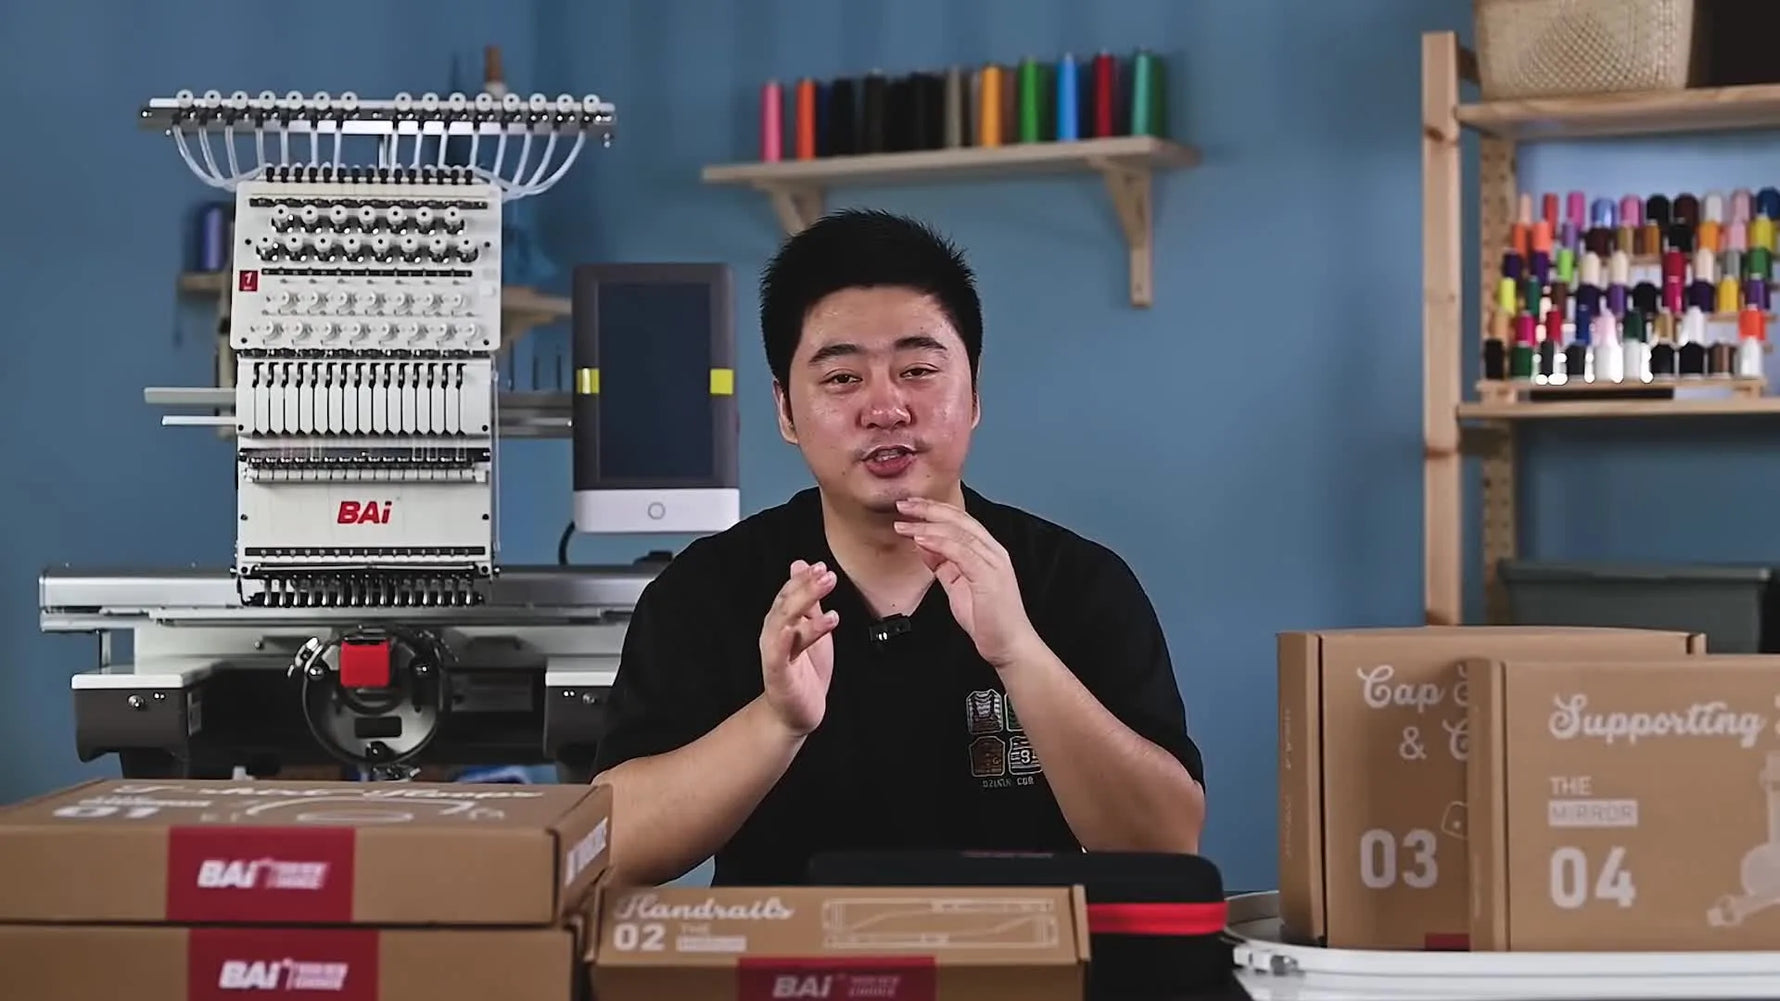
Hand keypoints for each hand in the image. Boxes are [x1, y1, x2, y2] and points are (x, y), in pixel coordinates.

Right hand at [758, 559, 838, 735]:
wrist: (795, 714)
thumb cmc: (805, 672)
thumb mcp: (811, 629)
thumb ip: (808, 601)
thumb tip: (800, 565)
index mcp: (783, 623)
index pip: (789, 594)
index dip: (803, 579)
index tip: (822, 566)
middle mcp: (776, 635)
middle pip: (786, 604)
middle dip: (805, 587)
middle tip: (825, 573)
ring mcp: (775, 654)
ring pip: (783, 623)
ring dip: (802, 605)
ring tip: (823, 593)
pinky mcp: (777, 675)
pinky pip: (778, 655)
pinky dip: (784, 640)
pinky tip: (795, 628)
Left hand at [893, 498, 1039, 668]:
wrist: (1008, 646)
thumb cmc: (987, 619)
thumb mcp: (957, 586)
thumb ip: (943, 565)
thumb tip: (923, 545)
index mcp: (987, 551)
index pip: (959, 521)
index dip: (934, 510)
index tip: (910, 507)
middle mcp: (993, 551)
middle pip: (959, 519)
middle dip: (928, 509)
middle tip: (903, 504)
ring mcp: (993, 562)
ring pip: (958, 532)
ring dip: (927, 525)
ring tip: (904, 524)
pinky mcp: (989, 576)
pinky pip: (962, 552)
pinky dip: (940, 543)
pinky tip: (921, 539)